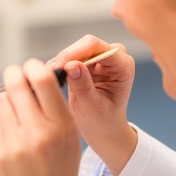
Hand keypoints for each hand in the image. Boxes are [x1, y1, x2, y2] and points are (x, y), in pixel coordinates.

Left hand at [0, 59, 80, 175]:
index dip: (32, 66)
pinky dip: (3, 121)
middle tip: (15, 76)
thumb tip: (36, 76)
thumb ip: (55, 107)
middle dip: (14, 74)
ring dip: (6, 97)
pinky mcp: (0, 154)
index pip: (42, 78)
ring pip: (1, 99)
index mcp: (62, 125)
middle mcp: (39, 132)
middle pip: (16, 82)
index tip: (30, 67)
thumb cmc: (59, 172)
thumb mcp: (69, 137)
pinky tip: (12, 132)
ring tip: (14, 106)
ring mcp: (16, 144)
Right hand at [50, 35, 136, 175]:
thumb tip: (71, 65)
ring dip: (62, 60)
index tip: (60, 66)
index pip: (98, 47)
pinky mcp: (88, 62)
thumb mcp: (93, 108)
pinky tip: (55, 75)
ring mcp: (101, 58)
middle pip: (86, 44)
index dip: (76, 52)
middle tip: (52, 71)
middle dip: (68, 56)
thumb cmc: (104, 122)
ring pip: (76, 48)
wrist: (104, 131)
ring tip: (52, 76)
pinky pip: (71, 56)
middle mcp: (114, 58)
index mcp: (123, 66)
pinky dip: (61, 64)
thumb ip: (83, 86)